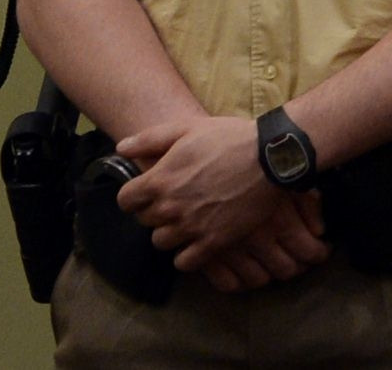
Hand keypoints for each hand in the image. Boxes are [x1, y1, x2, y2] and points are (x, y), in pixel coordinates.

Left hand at [111, 112, 325, 291]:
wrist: (271, 158)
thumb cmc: (229, 138)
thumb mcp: (187, 128)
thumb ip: (150, 139)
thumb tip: (120, 148)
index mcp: (159, 181)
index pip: (125, 201)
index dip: (135, 195)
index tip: (149, 190)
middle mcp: (170, 208)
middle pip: (144, 221)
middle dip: (155, 211)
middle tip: (175, 200)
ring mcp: (191, 227)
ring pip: (161, 242)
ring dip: (170, 232)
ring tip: (187, 220)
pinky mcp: (213, 242)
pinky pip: (184, 262)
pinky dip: (187, 254)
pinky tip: (197, 240)